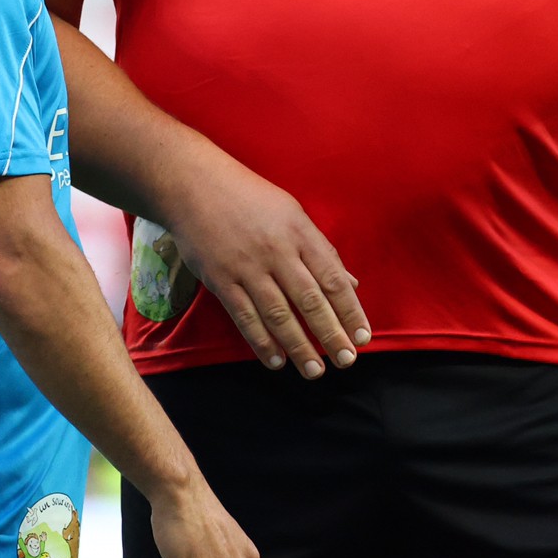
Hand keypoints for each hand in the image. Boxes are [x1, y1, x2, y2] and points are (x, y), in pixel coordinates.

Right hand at [167, 161, 368, 378]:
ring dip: (299, 346)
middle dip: (331, 334)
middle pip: (310, 300)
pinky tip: (276, 360)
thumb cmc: (250, 198)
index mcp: (300, 233)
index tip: (363, 337)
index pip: (333, 279)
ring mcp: (247, 267)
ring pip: (278, 314)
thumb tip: (351, 284)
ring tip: (314, 371)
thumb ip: (322, 251)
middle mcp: (277, 252)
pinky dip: (261, 342)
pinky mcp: (221, 280)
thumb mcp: (293, 214)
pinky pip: (245, 317)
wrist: (194, 186)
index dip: (351, 311)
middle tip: (346, 361)